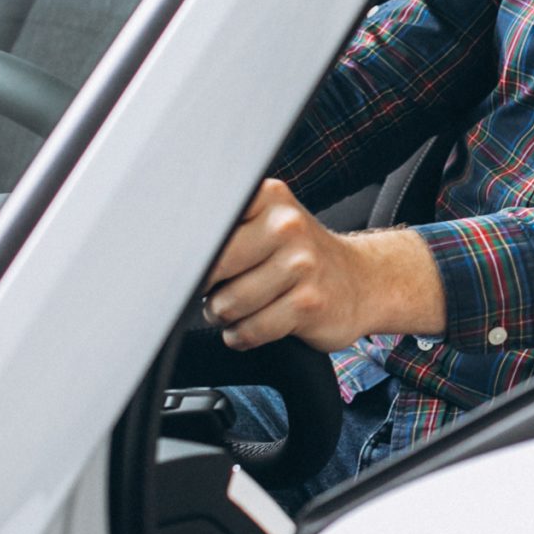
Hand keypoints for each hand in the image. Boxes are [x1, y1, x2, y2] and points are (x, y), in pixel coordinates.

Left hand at [201, 179, 438, 351]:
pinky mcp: (308, 303)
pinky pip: (251, 330)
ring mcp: (301, 264)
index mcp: (269, 197)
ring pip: (228, 304)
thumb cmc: (302, 257)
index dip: (192, 255)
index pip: (206, 225)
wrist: (364, 281)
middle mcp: (286, 224)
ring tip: (243, 308)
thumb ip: (228, 229)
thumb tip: (168, 257)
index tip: (193, 265)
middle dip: (208, 289)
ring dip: (227, 316)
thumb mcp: (269, 224)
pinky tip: (255, 326)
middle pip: (211, 268)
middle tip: (223, 289)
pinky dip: (244, 335)